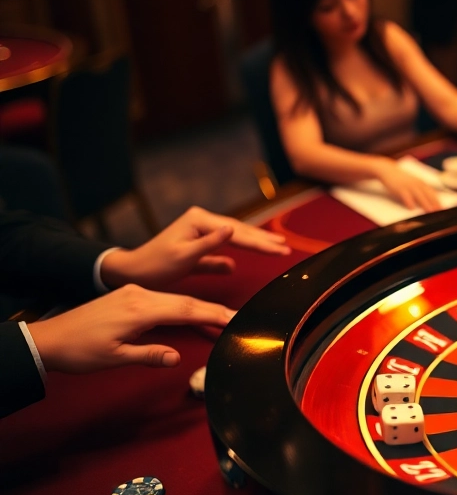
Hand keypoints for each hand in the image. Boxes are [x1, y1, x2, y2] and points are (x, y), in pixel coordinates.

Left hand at [26, 285, 235, 373]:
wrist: (48, 338)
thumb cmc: (79, 351)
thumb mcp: (115, 358)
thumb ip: (150, 355)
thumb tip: (177, 358)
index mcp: (139, 309)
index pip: (187, 310)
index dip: (214, 315)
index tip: (236, 319)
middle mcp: (139, 296)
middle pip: (185, 302)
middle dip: (213, 310)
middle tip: (239, 318)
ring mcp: (134, 294)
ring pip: (175, 300)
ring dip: (199, 309)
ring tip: (222, 319)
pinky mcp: (129, 297)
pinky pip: (163, 301)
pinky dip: (181, 309)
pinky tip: (191, 317)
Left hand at [100, 206, 289, 289]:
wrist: (132, 273)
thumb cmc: (155, 266)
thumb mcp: (183, 256)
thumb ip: (209, 245)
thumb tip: (233, 231)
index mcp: (198, 221)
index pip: (237, 232)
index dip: (260, 243)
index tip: (281, 250)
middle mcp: (200, 222)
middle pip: (239, 232)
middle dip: (263, 241)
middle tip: (286, 248)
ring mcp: (199, 232)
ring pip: (234, 238)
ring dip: (255, 244)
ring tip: (276, 247)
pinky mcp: (197, 244)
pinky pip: (223, 247)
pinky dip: (237, 252)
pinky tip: (245, 258)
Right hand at [376, 160, 444, 211]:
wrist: (388, 170)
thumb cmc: (402, 178)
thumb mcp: (413, 182)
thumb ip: (421, 189)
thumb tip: (430, 199)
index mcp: (421, 183)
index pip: (432, 192)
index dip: (437, 200)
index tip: (442, 208)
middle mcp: (416, 184)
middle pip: (427, 194)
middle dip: (434, 203)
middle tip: (439, 211)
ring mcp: (408, 186)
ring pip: (418, 195)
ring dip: (425, 203)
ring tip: (429, 211)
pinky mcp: (399, 188)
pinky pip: (405, 196)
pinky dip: (409, 201)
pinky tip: (411, 208)